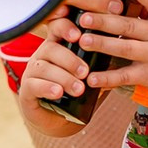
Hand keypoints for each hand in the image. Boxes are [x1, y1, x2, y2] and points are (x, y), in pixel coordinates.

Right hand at [17, 19, 90, 133]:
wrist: (59, 120)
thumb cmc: (76, 92)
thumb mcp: (90, 75)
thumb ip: (100, 63)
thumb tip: (121, 50)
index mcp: (58, 46)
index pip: (58, 28)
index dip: (66, 27)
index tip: (79, 35)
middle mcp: (42, 56)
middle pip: (51, 48)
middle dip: (70, 60)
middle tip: (85, 72)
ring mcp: (32, 73)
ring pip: (43, 68)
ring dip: (63, 77)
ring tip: (79, 89)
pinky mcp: (26, 91)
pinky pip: (33, 85)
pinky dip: (47, 88)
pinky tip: (58, 93)